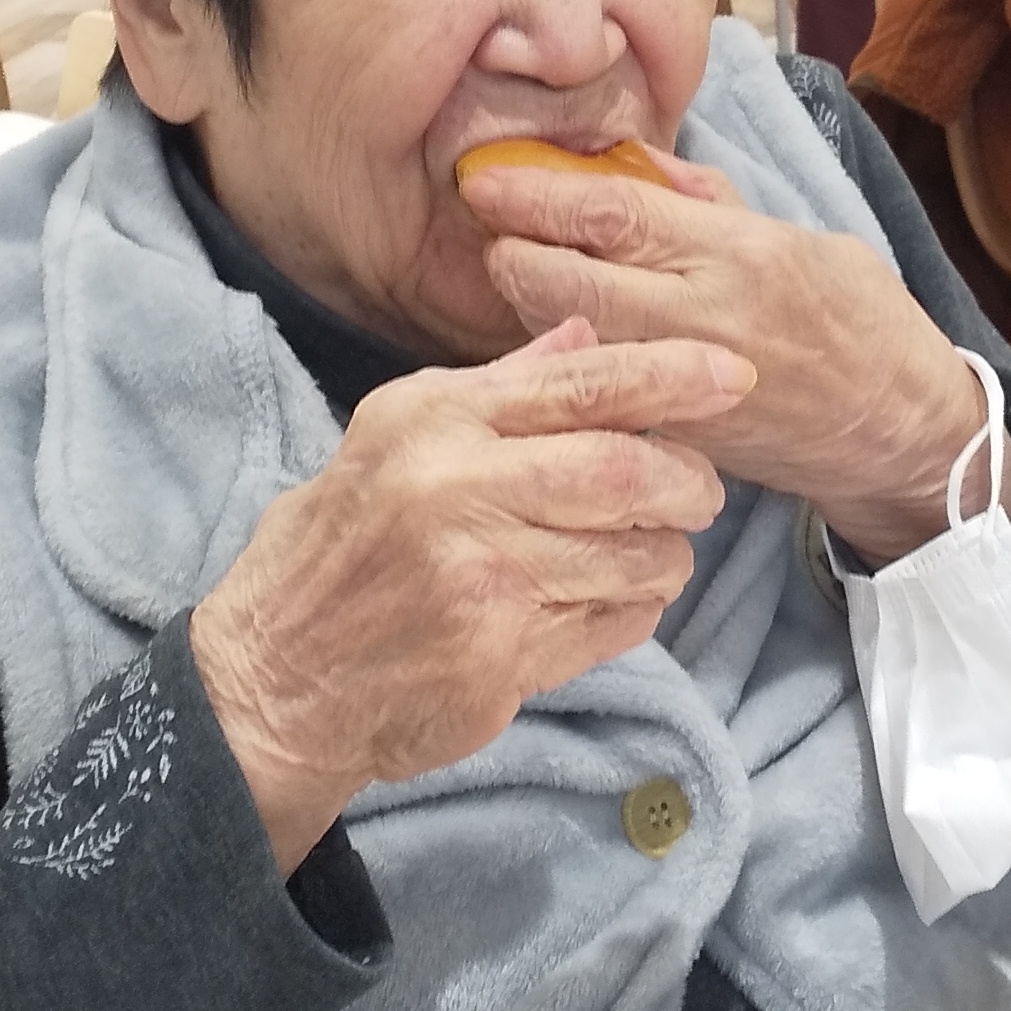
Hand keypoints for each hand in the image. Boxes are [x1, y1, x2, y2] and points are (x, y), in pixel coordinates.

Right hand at [189, 320, 744, 870]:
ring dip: (664, 554)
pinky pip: (610, 626)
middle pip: (624, 472)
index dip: (670, 375)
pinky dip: (632, 610)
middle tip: (698, 491)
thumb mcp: (395, 435)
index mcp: (434, 422)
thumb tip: (585, 333)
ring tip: (649, 550)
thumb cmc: (339, 547)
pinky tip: (606, 601)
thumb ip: (498, 387)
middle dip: (685, 480)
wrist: (276, 677)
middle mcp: (455, 493)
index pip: (580, 384)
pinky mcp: (498, 659)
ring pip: (633, 557)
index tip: (734, 373)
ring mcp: (479, 581)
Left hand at [466, 155, 1010, 565]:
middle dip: (511, 253)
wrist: (895, 430)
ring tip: (517, 274)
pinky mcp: (675, 434)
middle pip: (568, 279)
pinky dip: (566, 356)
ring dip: (529, 305)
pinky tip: (556, 336)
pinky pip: (598, 387)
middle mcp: (705, 317)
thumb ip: (710, 200)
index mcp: (740, 252)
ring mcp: (683, 383)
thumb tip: (631, 158)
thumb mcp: (800, 236)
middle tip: (489, 233)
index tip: (484, 178)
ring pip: (572, 336)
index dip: (536, 194)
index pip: (612, 213)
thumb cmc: (857, 320)